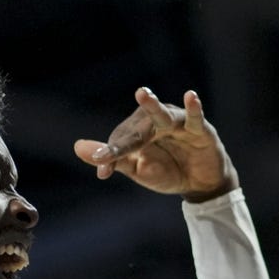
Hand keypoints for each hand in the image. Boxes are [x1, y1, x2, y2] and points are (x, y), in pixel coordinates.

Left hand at [74, 87, 238, 202]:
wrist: (200, 183)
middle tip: (114, 139)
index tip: (101, 167)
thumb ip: (113, 158)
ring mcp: (177, 123)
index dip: (112, 154)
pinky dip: (193, 107)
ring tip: (142, 95)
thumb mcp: (139, 169)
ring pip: (162, 115)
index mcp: (138, 132)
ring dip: (152, 106)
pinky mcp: (200, 129)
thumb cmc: (167, 171)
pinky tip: (191, 96)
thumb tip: (78, 147)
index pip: (122, 142)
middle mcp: (155, 122)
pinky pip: (194, 117)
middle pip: (139, 127)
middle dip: (126, 137)